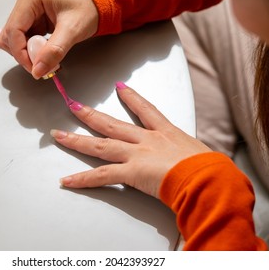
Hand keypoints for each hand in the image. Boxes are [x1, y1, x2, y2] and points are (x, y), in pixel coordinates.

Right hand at [0, 0, 98, 78]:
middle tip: (41, 63)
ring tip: (46, 56)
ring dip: (27, 53)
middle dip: (23, 54)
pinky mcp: (34, 22)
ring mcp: (29, 13)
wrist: (98, 4)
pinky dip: (34, 51)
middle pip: (10, 36)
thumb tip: (38, 69)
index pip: (13, 30)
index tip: (33, 68)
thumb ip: (54, 51)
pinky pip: (26, 40)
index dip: (20, 53)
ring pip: (15, 40)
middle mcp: (26, 4)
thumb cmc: (88, 7)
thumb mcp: (72, 30)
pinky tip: (47, 53)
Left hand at [50, 82, 210, 198]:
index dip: (131, 98)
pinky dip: (82, 179)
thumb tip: (196, 162)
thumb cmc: (209, 169)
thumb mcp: (200, 155)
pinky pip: (101, 176)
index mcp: (165, 133)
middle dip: (90, 114)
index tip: (120, 89)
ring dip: (76, 140)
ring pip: (99, 144)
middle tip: (74, 105)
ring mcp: (136, 154)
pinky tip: (67, 180)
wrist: (208, 178)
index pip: (146, 110)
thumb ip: (190, 156)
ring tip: (59, 135)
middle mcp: (146, 140)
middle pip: (111, 124)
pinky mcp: (131, 172)